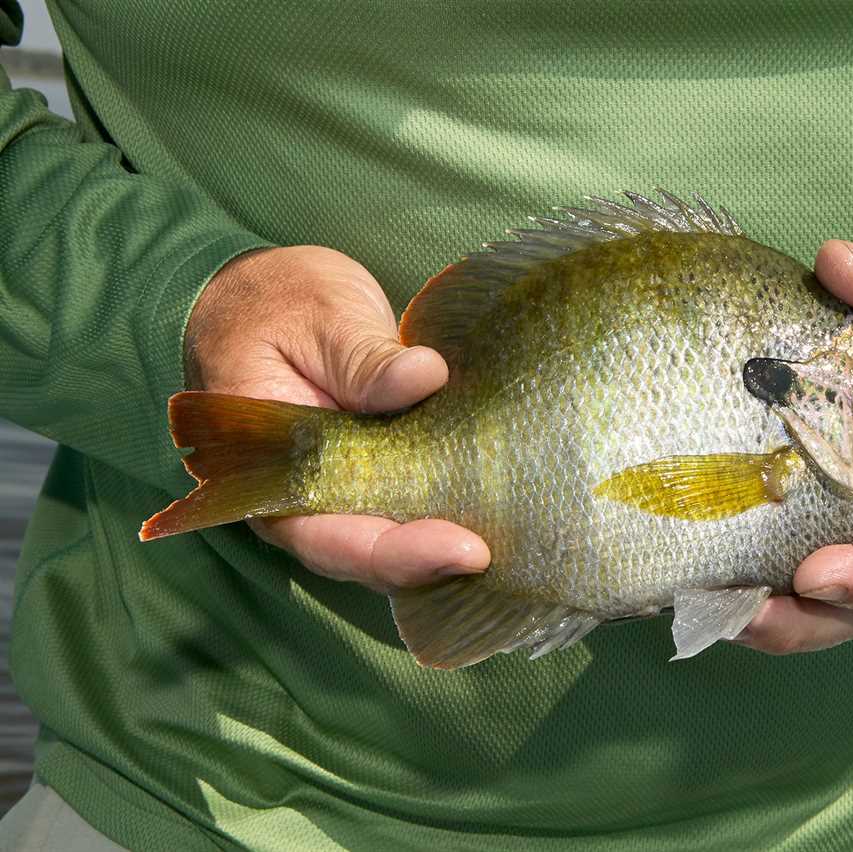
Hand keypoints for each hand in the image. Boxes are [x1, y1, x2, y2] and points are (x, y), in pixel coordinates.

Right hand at [184, 245, 489, 591]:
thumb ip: (362, 356)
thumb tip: (424, 377)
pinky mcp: (390, 471)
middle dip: (438, 562)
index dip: (397, 554)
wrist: (271, 294)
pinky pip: (424, 504)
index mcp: (271, 474)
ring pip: (405, 540)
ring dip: (455, 543)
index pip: (331, 539)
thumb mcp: (318, 317)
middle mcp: (312, 499)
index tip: (462, 548)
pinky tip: (514, 504)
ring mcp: (353, 488)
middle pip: (376, 556)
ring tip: (517, 535)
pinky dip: (463, 509)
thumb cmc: (282, 305)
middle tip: (496, 550)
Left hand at [736, 241, 852, 653]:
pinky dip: (752, 592)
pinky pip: (791, 578)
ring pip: (824, 608)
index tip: (818, 574)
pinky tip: (699, 582)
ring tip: (708, 609)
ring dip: (770, 620)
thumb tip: (838, 262)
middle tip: (744, 614)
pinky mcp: (820, 525)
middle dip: (805, 621)